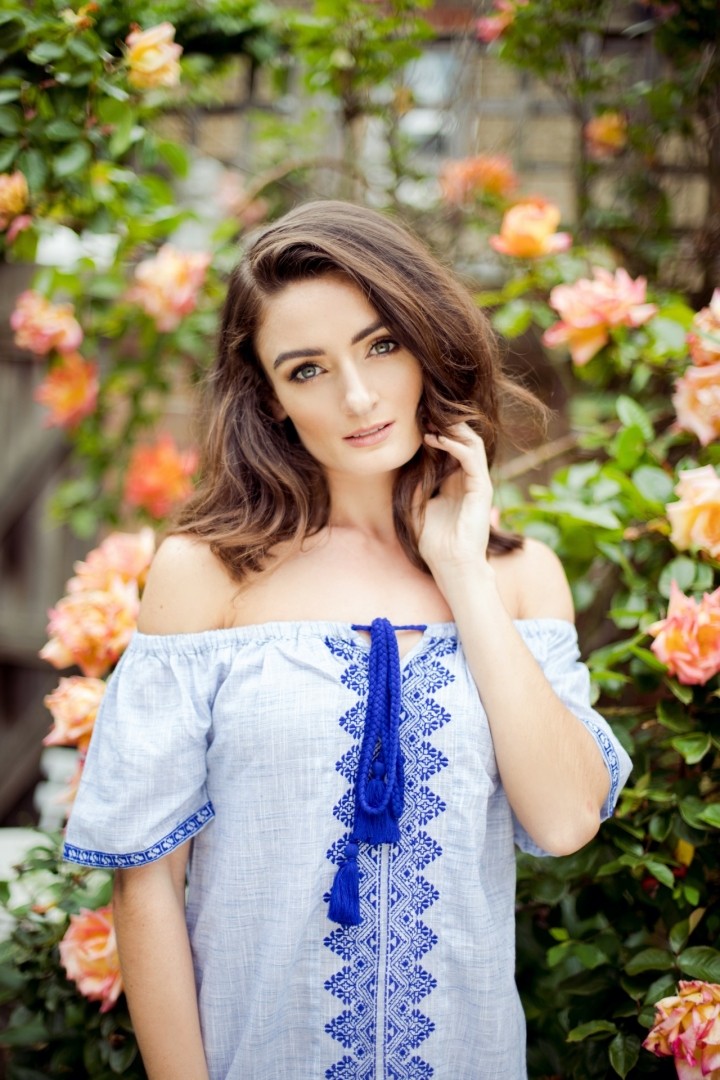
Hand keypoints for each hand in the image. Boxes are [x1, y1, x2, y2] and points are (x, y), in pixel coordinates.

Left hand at [413, 422, 493, 585]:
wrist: (450, 564)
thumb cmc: (435, 542)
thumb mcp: (417, 507)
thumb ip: (416, 486)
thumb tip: (408, 466)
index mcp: (456, 484)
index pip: (451, 450)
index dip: (436, 434)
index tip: (417, 424)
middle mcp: (469, 481)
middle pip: (464, 442)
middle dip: (445, 426)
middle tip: (424, 415)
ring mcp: (477, 483)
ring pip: (472, 444)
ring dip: (451, 430)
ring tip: (430, 423)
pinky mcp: (482, 488)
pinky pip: (471, 457)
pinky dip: (455, 445)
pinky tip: (437, 440)